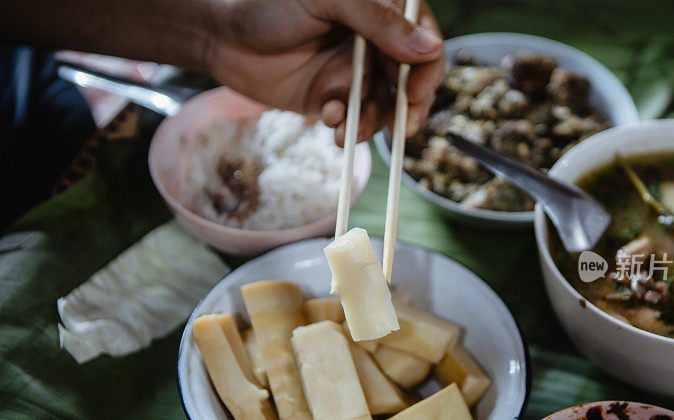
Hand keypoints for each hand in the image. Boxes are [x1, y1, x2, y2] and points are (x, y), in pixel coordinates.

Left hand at [205, 0, 444, 145]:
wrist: (221, 38)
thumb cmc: (269, 4)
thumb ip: (377, 19)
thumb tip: (426, 47)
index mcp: (379, 10)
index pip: (423, 36)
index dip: (428, 65)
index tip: (414, 90)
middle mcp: (373, 43)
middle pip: (411, 78)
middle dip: (409, 106)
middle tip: (401, 126)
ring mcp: (354, 73)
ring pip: (384, 105)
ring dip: (374, 122)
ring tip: (348, 130)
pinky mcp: (333, 99)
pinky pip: (354, 120)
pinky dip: (348, 126)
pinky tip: (329, 119)